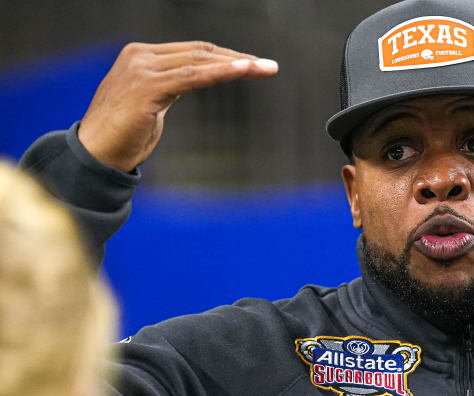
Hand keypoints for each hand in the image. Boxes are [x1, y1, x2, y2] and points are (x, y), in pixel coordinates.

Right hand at [77, 41, 277, 171]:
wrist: (95, 156)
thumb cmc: (123, 135)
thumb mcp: (151, 102)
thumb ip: (170, 85)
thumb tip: (196, 79)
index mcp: (141, 55)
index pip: (193, 51)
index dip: (225, 56)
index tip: (253, 64)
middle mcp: (140, 56)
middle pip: (201, 52)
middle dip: (238, 58)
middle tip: (269, 66)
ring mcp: (142, 69)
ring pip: (200, 62)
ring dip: (238, 65)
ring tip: (266, 68)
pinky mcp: (147, 87)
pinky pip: (193, 77)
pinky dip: (221, 72)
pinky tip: (243, 70)